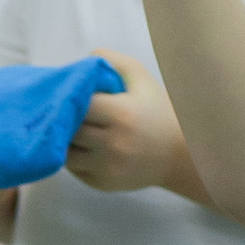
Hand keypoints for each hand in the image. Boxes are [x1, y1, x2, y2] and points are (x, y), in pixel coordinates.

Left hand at [64, 47, 191, 196]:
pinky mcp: (101, 184)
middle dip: (65, 119)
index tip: (69, 92)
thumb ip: (112, 61)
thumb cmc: (156, 111)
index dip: (70, 97)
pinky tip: (84, 146)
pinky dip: (73, 157)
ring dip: (66, 140)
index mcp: (121, 114)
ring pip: (65, 152)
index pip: (77, 103)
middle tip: (65, 110)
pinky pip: (73, 169)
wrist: (179, 155)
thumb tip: (83, 59)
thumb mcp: (141, 79)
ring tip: (75, 128)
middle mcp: (112, 144)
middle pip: (68, 129)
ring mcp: (106, 168)